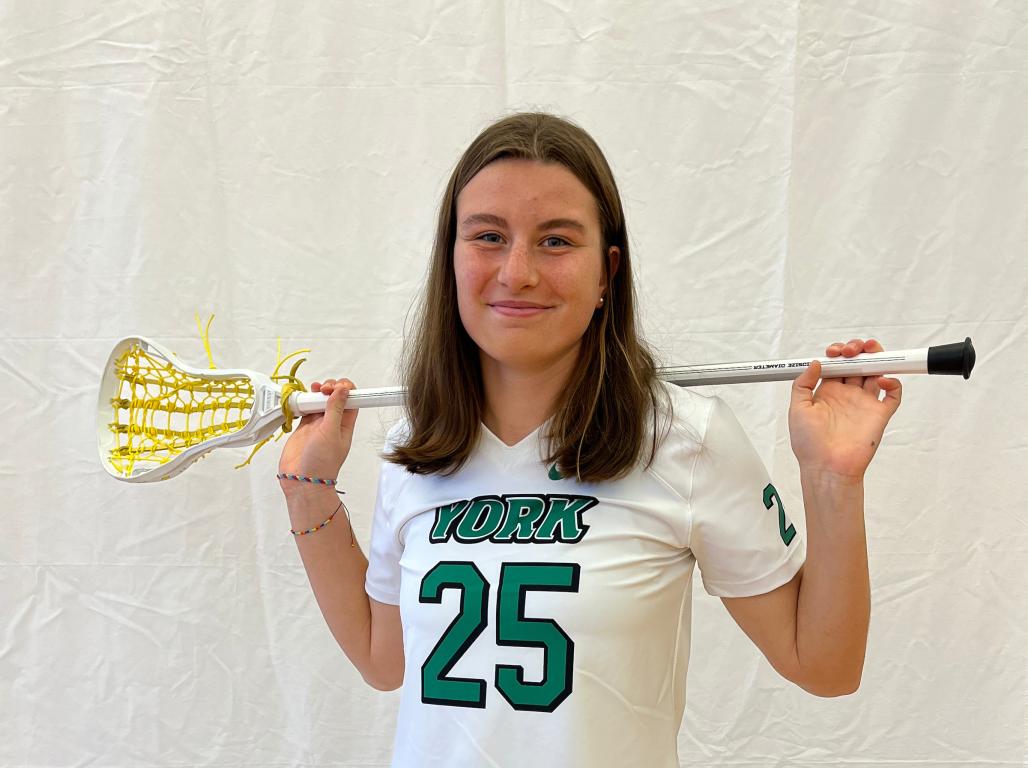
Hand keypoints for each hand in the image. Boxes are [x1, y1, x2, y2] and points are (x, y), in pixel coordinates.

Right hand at [277, 377, 358, 491]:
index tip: (339, 385)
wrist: (302, 480)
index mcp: (345, 424)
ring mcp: (317, 425)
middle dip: (331, 387)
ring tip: (314, 389)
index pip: (351, 400)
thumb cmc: (322, 462)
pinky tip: (303, 398)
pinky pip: (306, 408)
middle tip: (324, 390)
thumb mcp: (331, 432)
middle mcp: (332, 423)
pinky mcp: (303, 427)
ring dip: (318, 392)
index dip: (347, 389)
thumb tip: (343, 389)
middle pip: (335, 397)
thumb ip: (335, 409)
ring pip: (320, 401)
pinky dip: (305, 401)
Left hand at [788, 338, 901, 481]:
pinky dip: (893, 382)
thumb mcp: (797, 409)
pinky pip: (893, 394)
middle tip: (852, 350)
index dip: (838, 354)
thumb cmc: (809, 444)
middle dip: (858, 350)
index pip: (837, 365)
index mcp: (827, 393)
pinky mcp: (879, 414)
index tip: (834, 352)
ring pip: (876, 373)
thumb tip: (815, 363)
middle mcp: (847, 395)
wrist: (827, 467)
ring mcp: (864, 404)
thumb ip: (803, 384)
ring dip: (876, 358)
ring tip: (871, 351)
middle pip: (858, 364)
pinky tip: (882, 378)